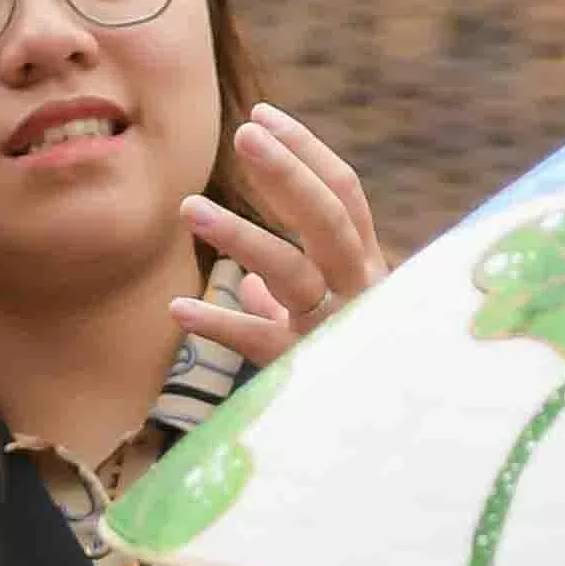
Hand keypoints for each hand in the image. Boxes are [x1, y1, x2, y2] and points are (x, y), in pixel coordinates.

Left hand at [172, 106, 385, 366]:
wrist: (387, 448)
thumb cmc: (358, 378)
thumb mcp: (327, 330)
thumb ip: (288, 302)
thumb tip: (250, 285)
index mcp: (368, 270)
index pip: (343, 195)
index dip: (305, 153)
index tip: (262, 116)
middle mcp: (359, 291)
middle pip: (326, 218)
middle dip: (286, 172)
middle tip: (241, 133)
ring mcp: (335, 329)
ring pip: (291, 271)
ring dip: (239, 236)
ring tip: (188, 209)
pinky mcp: (308, 371)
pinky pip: (260, 343)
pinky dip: (219, 324)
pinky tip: (177, 309)